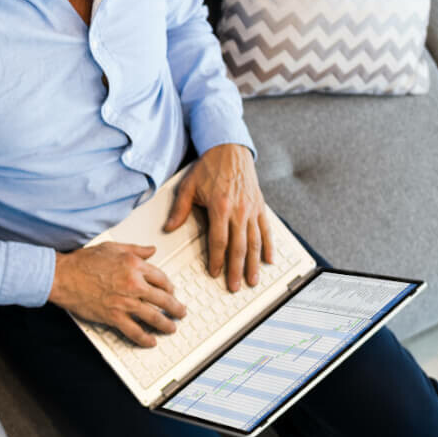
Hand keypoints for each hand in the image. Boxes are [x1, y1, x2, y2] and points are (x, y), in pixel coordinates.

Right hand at [48, 243, 187, 347]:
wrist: (64, 276)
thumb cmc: (83, 262)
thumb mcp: (112, 248)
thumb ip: (135, 249)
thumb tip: (151, 250)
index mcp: (134, 265)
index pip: (162, 278)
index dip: (170, 287)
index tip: (171, 292)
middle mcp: (133, 284)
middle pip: (164, 299)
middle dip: (175, 308)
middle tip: (180, 312)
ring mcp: (125, 302)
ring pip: (154, 317)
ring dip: (166, 324)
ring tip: (171, 328)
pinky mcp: (114, 316)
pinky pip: (135, 331)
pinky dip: (145, 338)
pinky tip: (150, 341)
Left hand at [162, 143, 275, 292]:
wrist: (230, 149)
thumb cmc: (209, 167)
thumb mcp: (188, 185)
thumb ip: (180, 209)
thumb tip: (169, 228)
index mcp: (220, 207)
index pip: (219, 241)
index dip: (216, 259)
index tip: (214, 273)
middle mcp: (239, 211)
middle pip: (239, 247)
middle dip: (237, 270)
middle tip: (234, 287)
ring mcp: (252, 210)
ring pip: (255, 242)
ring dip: (254, 264)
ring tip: (252, 280)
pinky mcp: (260, 207)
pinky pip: (266, 230)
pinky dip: (269, 246)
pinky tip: (268, 260)